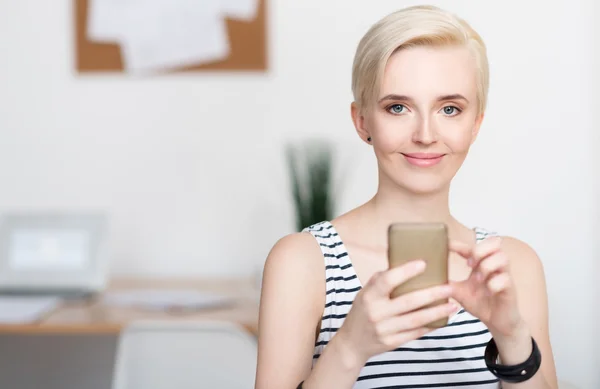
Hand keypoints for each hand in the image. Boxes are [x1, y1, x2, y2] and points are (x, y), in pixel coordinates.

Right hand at [335, 260, 457, 363]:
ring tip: (453, 305)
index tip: (423, 264)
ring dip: (437, 312)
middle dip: (432, 294)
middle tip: (449, 287)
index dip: (405, 272)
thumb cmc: (362, 311)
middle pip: (408, 301)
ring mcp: (384, 329)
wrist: (352, 342)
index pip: (388, 281)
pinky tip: (442, 320)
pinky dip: (430, 326)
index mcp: (369, 296)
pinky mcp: (391, 343)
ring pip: (416, 319)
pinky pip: (415, 333)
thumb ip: (381, 280)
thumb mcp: (365, 293)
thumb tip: (403, 265)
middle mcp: (376, 312)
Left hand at [449, 237, 525, 339]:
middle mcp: (494, 266)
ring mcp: (503, 276)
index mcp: (481, 264)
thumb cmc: (481, 303)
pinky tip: (489, 290)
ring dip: (488, 266)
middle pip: (495, 242)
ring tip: (478, 279)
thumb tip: (429, 279)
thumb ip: (448, 284)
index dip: (459, 244)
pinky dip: (495, 283)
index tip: (446, 245)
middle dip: (480, 249)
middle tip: (469, 263)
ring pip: (502, 258)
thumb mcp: (460, 292)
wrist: (497, 322)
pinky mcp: (510, 289)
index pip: (471, 247)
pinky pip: (506, 279)